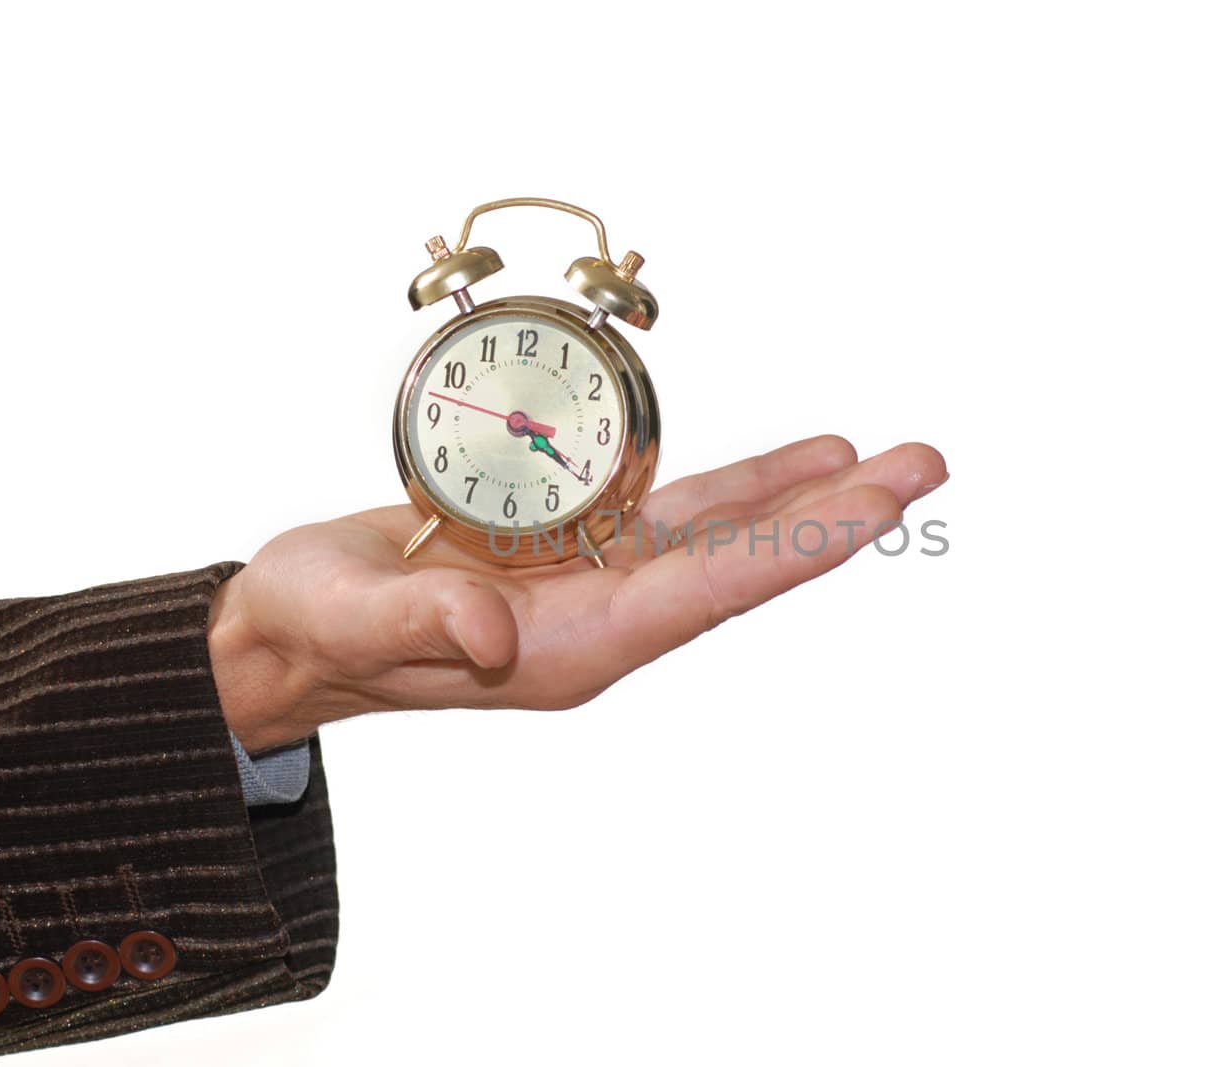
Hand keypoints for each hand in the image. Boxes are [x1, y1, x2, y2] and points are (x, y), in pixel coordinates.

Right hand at [208, 435, 947, 751]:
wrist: (295, 629)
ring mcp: (597, 581)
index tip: (876, 507)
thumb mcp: (346, 616)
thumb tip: (496, 631)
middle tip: (924, 466)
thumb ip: (417, 619)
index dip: (794, 545)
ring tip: (885, 457)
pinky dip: (741, 484)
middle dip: (833, 515)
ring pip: (722, 532)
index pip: (707, 593)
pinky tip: (799, 461)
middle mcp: (606, 617)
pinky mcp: (575, 543)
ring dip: (805, 493)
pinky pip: (675, 508)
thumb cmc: (312, 628)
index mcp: (572, 646)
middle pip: (741, 561)